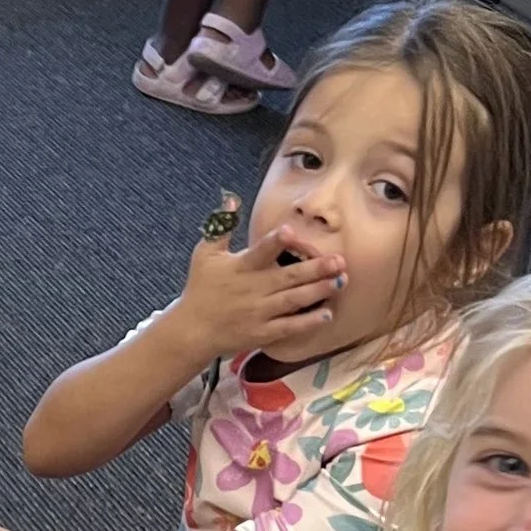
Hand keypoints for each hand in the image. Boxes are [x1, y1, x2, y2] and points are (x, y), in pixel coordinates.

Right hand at [166, 208, 348, 366]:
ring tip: (340, 282)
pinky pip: (288, 327)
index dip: (274, 241)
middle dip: (315, 268)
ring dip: (318, 291)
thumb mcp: (205, 254)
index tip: (290, 231)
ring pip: (293, 300)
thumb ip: (222, 226)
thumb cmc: (200, 288)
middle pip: (288, 277)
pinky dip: (307, 322)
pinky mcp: (261, 333)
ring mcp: (258, 313)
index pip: (260, 251)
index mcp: (241, 267)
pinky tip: (327, 315)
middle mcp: (253, 289)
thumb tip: (231, 198)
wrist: (191, 330)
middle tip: (339, 260)